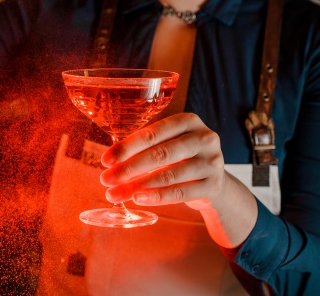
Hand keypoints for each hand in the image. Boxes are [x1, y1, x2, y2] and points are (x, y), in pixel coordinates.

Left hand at [100, 113, 225, 210]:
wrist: (214, 181)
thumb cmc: (182, 157)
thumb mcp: (168, 143)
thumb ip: (144, 146)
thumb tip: (110, 160)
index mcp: (188, 121)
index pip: (153, 133)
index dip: (127, 147)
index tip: (106, 160)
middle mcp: (203, 138)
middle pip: (160, 153)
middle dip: (129, 168)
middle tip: (106, 179)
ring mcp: (212, 162)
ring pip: (168, 175)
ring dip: (138, 186)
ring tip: (116, 193)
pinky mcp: (214, 185)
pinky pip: (180, 193)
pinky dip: (156, 197)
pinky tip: (138, 199)